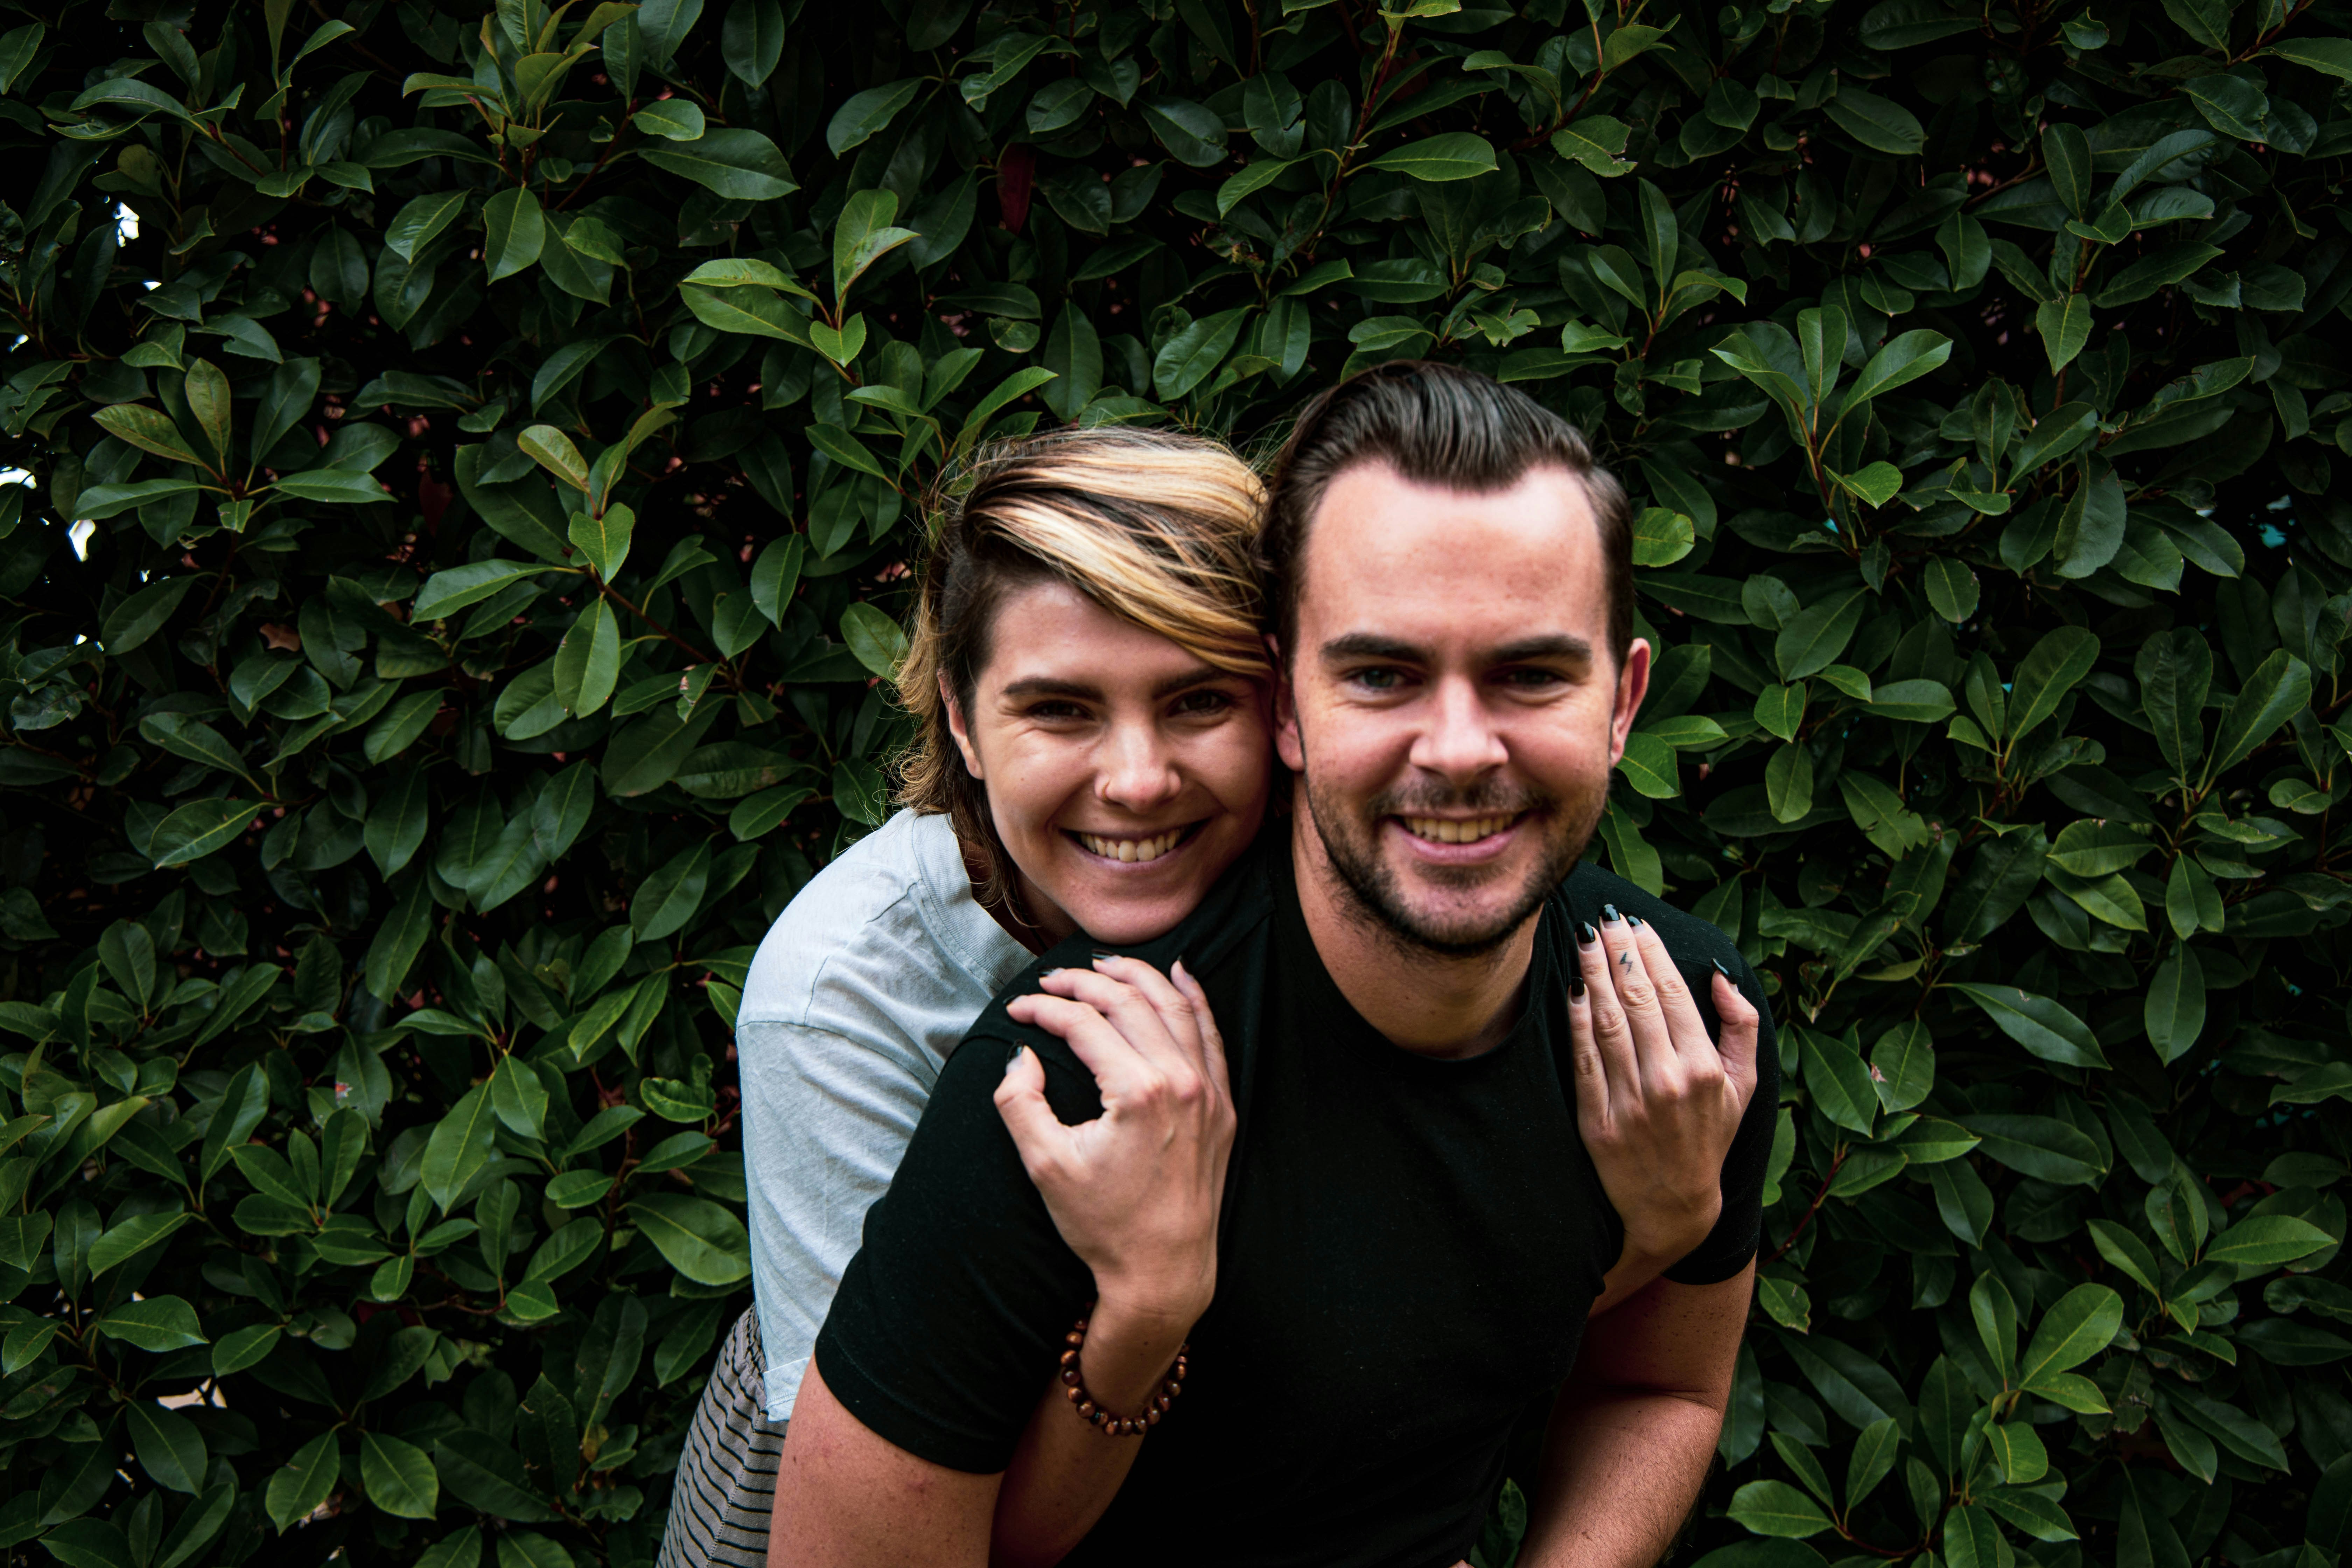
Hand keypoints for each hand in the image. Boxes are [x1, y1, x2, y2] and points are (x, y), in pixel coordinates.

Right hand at [994, 955, 1235, 1328]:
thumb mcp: (1045, 1166)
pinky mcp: (1223, 1107)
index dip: (1044, 1008)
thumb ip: (1019, 1102)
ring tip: (1105, 964)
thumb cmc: (1104, 1225)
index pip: (1083, 1024)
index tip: (1018, 1009)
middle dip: (1085, 982)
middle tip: (1052, 979)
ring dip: (1138, 977)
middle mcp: (1182, 1082)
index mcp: (1139, 1092)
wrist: (1163, 1272)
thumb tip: (1020, 1056)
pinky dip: (1194, 999)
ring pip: (1175, 1007)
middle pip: (1129, 1003)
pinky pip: (1211, 1035)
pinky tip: (1179, 975)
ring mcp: (1210, 1093)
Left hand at [1568, 907, 1761, 1271]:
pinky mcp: (1596, 1121)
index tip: (1636, 924)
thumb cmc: (1710, 1136)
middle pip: (1636, 999)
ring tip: (1585, 939)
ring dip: (1593, 973)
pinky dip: (1576, 1019)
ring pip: (1607, 1021)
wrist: (1673, 1205)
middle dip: (1618, 952)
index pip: (1671, 994)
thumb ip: (1741, 1027)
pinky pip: (1583, 1058)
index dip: (1651, 953)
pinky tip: (1572, 988)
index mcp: (1703, 1069)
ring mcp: (1629, 1102)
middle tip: (1605, 918)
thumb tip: (1720, 976)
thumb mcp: (1743, 1086)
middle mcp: (1666, 1082)